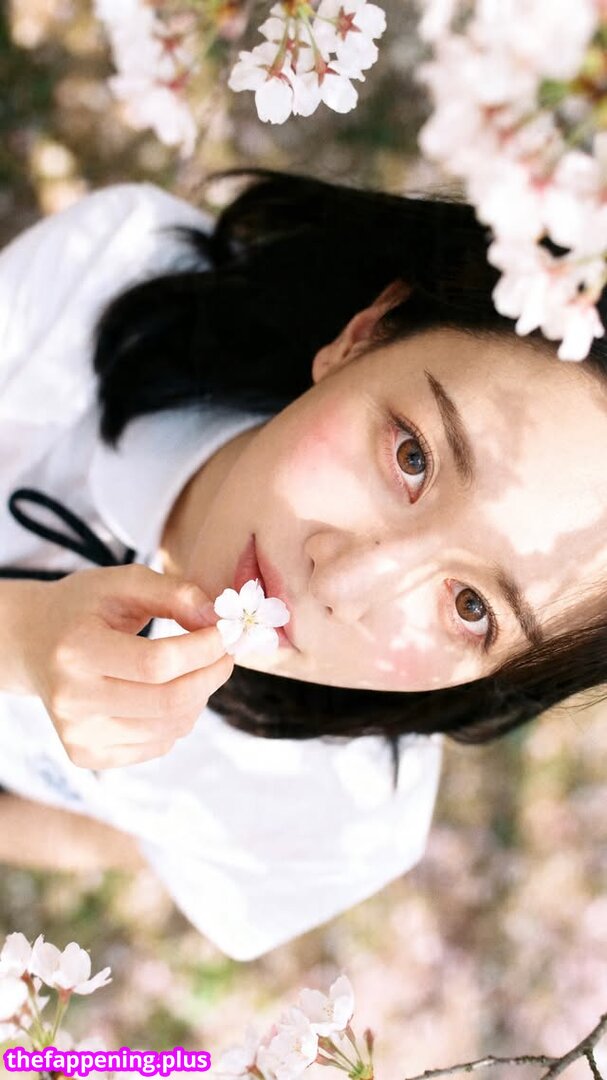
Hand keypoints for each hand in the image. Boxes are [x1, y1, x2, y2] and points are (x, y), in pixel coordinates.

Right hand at [22, 564, 233, 769]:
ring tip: (198, 671)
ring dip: (199, 698)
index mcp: (75, 651)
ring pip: (168, 729)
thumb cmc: (83, 608)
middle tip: (226, 655)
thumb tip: (215, 618)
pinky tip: (171, 694)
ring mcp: (77, 733)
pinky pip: (156, 747)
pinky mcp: (86, 754)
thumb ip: (172, 592)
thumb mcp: (121, 583)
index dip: (203, 650)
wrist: (33, 643)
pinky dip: (178, 721)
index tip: (224, 633)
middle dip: (211, 676)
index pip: (157, 663)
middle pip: (168, 701)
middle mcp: (71, 699)